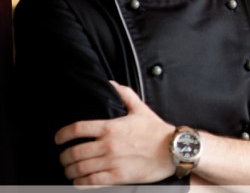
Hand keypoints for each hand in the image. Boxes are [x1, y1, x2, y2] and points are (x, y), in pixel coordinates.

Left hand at [54, 81, 175, 184]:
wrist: (174, 150)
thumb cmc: (157, 131)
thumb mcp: (141, 109)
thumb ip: (125, 94)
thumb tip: (111, 84)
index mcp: (111, 127)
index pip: (77, 129)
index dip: (62, 135)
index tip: (58, 139)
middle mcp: (109, 144)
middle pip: (74, 152)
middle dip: (64, 157)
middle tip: (63, 158)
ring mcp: (112, 161)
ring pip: (80, 168)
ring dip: (70, 171)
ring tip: (70, 171)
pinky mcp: (118, 176)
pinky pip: (91, 182)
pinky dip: (81, 183)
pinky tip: (79, 182)